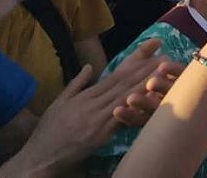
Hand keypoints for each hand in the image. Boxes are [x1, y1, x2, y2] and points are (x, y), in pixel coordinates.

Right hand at [17, 40, 179, 171]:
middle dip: (146, 70)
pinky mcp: (100, 136)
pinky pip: (121, 120)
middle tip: (166, 58)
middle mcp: (93, 104)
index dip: (135, 62)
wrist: (39, 156)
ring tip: (163, 74)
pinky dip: (135, 109)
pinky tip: (148, 101)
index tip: (151, 50)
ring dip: (145, 85)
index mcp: (85, 96)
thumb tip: (89, 66)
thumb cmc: (48, 131)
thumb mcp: (59, 103)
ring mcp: (97, 119)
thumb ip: (76, 84)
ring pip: (125, 98)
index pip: (115, 75)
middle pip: (124, 84)